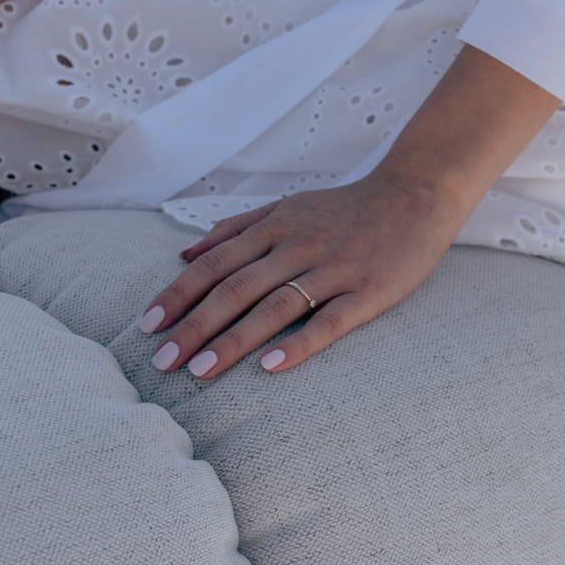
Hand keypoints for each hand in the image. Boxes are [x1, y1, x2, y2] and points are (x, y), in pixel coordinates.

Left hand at [137, 166, 473, 378]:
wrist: (416, 194)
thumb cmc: (348, 208)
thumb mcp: (288, 206)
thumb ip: (236, 228)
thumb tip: (185, 252)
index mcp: (275, 227)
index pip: (214, 264)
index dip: (178, 294)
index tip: (147, 325)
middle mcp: (297, 246)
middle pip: (235, 289)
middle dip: (193, 326)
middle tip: (162, 361)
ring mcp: (333, 269)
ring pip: (273, 307)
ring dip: (233, 341)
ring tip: (200, 371)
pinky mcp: (368, 291)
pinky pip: (329, 321)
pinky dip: (298, 344)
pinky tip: (269, 368)